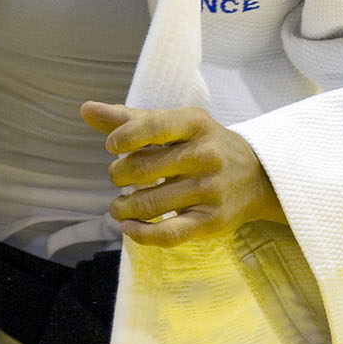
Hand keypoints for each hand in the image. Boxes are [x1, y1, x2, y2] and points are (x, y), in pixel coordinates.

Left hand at [80, 101, 286, 247]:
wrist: (257, 177)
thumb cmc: (201, 145)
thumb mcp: (174, 125)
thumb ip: (129, 119)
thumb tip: (86, 109)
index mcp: (195, 124)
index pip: (155, 126)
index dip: (125, 137)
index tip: (111, 147)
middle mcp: (206, 156)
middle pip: (143, 168)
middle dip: (119, 175)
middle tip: (118, 177)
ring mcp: (211, 190)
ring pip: (150, 204)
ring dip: (122, 207)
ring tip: (118, 206)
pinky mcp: (212, 222)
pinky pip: (168, 234)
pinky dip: (140, 234)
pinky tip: (129, 227)